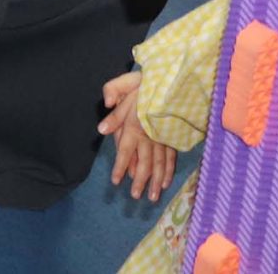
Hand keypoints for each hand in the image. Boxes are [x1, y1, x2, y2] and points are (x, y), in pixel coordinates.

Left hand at [101, 71, 175, 201]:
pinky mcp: (174, 136)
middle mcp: (150, 136)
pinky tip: (167, 182)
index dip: (120, 168)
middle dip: (140, 182)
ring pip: (160, 165)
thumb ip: (112, 103)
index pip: (125, 151)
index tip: (116, 182)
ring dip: (155, 182)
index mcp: (135, 125)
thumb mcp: (125, 85)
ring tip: (152, 197)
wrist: (176, 79)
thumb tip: (101, 128)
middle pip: (144, 163)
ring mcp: (164, 138)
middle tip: (135, 196)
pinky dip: (169, 171)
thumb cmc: (147, 82)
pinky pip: (172, 158)